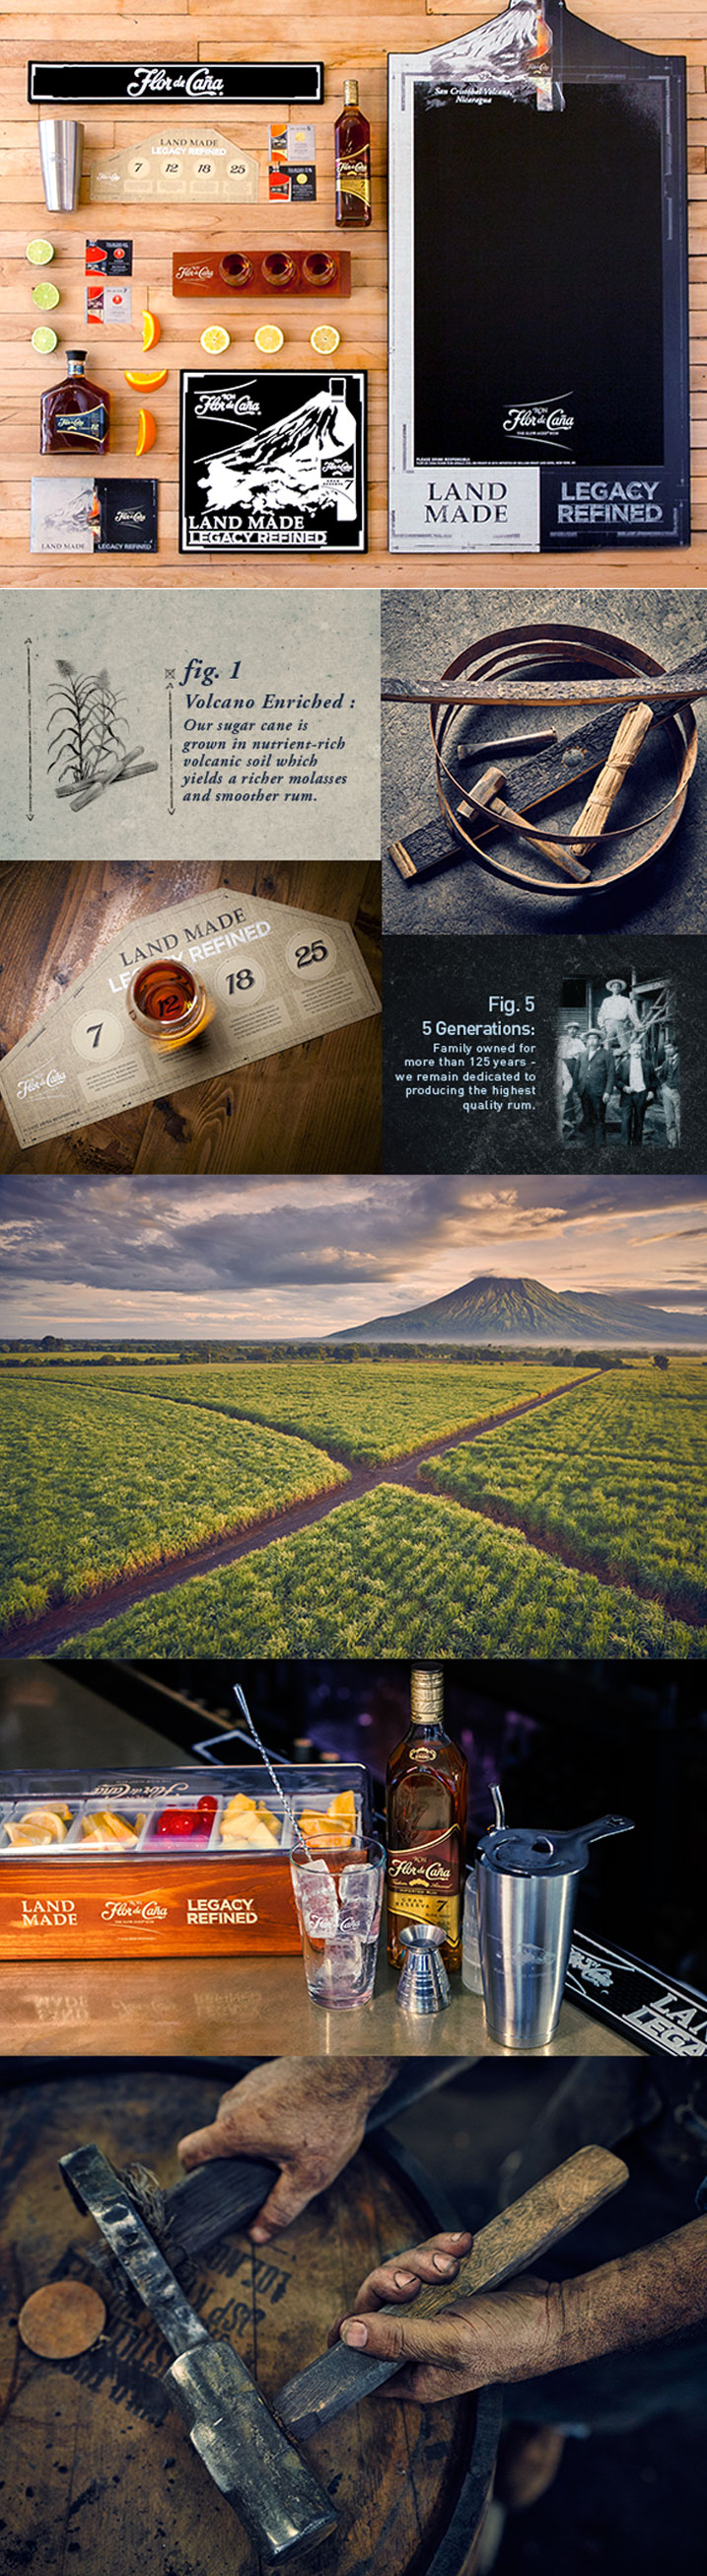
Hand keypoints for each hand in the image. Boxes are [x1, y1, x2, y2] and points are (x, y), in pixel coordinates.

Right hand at [177, 2057, 391, 2241]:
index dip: (191, 2172)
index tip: (207, 2184)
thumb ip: (279, 2209)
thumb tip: (256, 2236)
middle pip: (217, 2138)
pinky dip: (267, 2115)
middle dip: (236, 2158)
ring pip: (237, 2119)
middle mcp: (234, 2102)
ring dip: (253, 2135)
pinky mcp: (265, 2073)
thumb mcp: (308, 2176)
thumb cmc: (329, 2118)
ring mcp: (249, 2084)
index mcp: (235, 2128)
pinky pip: (255, 2101)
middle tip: (266, 2173)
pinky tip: (296, 2122)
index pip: (189, 2151)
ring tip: (288, 2146)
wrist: (350, 2069)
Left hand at [330, 2231, 563, 2401]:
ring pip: (398, 2273)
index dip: (352, 2328)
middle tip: (418, 2281)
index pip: (355, 2356)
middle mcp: (413, 2343)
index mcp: (409, 2373)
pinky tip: (462, 2246)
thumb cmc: (508, 2342)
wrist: (551, 2311)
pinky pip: (424, 2257)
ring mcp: (428, 2311)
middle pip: (372, 2303)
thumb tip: (347, 2335)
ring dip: (423, 2259)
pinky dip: (439, 2247)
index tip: (368, 2309)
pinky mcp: (443, 2285)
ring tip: (454, 2263)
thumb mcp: (450, 2344)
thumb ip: (398, 2340)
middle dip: (394, 2280)